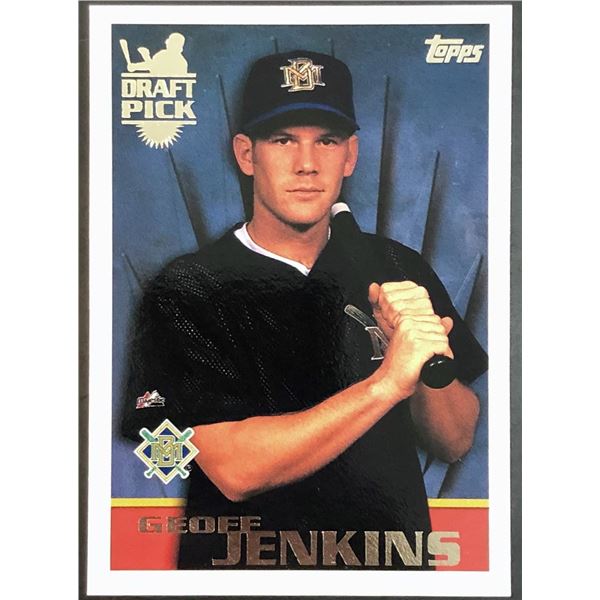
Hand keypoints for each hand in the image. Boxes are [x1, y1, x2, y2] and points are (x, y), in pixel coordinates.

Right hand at [367, 281, 453, 401]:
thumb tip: (448, 320)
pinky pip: (443, 347)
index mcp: (404, 319)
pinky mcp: (419, 346)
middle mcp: (408, 324)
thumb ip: (431, 330)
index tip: (423, 346)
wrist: (388, 382)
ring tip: (426, 360)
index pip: (434, 319)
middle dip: (438, 343)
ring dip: (440, 352)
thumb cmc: (397, 366)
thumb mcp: (413, 342)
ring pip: (443, 338)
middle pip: (440, 328)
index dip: (434, 335)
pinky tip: (429, 363)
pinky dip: (442, 358)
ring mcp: (413, 334)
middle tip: (425, 355)